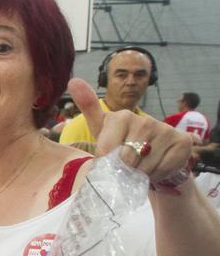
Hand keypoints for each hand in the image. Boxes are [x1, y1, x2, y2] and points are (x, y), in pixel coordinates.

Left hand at [72, 78, 191, 186]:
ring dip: (139, 174)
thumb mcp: (101, 127)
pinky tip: (154, 167)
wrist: (151, 151)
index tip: (107, 162)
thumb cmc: (119, 139)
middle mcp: (145, 121)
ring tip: (139, 167)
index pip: (107, 150)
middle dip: (123, 170)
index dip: (106, 163)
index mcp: (122, 117)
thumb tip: (74, 81)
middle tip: (124, 167)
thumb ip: (88, 107)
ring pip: (144, 167)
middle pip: (126, 160)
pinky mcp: (182, 143)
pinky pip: (163, 169)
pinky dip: (156, 175)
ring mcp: (166, 131)